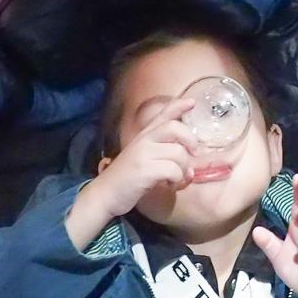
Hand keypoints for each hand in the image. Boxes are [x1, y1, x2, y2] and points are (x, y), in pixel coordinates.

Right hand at [87, 98, 195, 219]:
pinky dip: (177, 180)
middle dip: (190, 140)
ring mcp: (143, 154)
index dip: (178, 106)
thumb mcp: (143, 160)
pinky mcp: (144, 169)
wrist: (103, 195)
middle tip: (194, 153)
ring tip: (177, 179)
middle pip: (175, 128)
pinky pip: (173, 170)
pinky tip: (169, 186)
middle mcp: (143, 140)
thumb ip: (165, 159)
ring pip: (178, 153)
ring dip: (184, 169)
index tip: (192, 102)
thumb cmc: (126, 180)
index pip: (162, 115)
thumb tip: (191, 169)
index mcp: (143, 136)